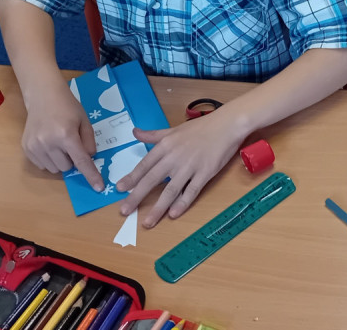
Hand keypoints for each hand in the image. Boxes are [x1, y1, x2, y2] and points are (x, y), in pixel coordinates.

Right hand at [21, 80, 104, 191]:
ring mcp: (35, 147)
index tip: (98, 187)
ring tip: (59, 142)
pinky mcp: (26, 148)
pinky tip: (49, 144)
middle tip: (71, 143)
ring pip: (54, 169)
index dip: (91, 175)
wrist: (43, 96)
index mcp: (66, 136)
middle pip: (67, 167)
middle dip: (72, 160)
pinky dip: (49, 160)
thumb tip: (89, 159)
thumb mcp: (84, 121)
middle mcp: (48, 143)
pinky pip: (42, 166)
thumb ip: (89, 142)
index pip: (81, 162)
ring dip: (60, 161)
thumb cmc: (67, 106)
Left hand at [116, 110, 246, 227]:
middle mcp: (174, 157)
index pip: (144, 165)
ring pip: (170, 190)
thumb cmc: (201, 128)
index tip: (120, 189)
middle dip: (136, 197)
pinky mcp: (205, 173)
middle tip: (124, 211)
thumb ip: (153, 135)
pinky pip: (191, 191)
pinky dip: (182, 204)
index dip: (132, 178)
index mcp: (165, 146)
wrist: (226, 125)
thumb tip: (134, 132)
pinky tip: (174, 214)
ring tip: (147, 223)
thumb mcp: (173, 129)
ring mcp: (190, 166)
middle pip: (152, 180)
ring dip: (158, 208)